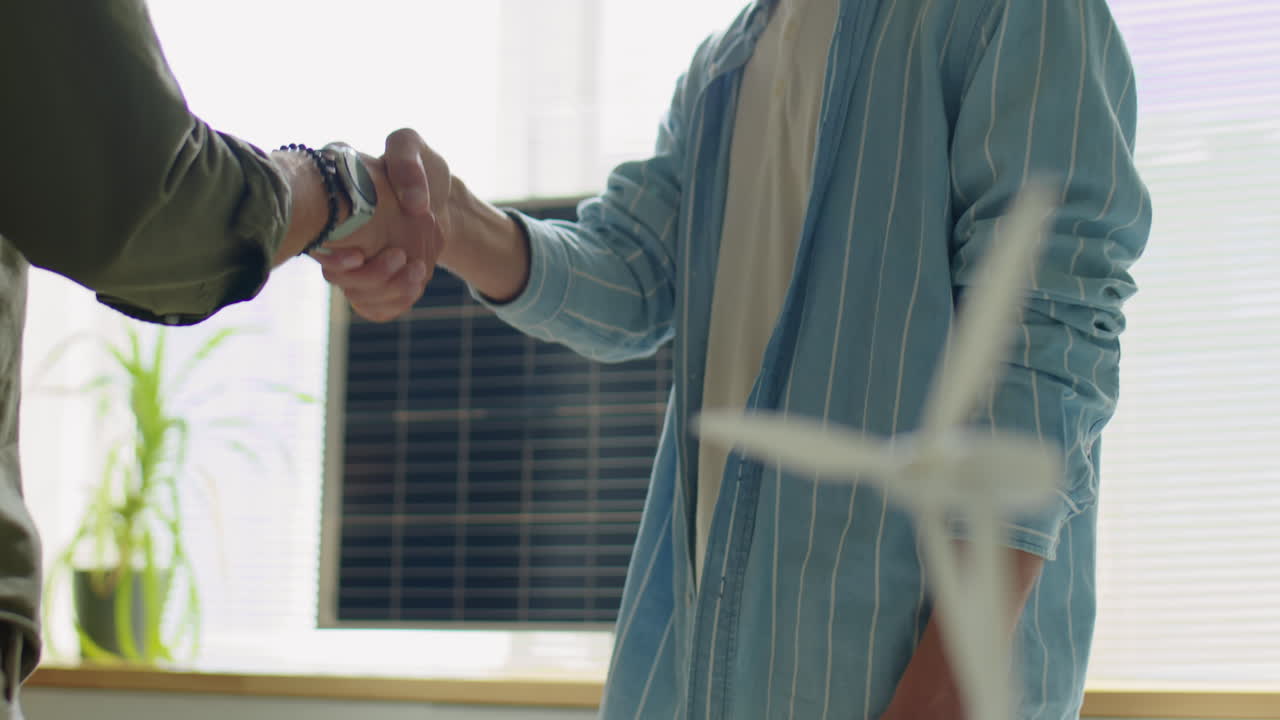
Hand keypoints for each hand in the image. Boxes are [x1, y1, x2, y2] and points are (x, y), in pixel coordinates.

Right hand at [318, 129, 453, 321]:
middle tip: (401, 257)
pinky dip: (395, 302)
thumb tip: (413, 202)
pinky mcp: (380, 280)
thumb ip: (405, 161)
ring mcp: (358, 263)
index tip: (357, 256)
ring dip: (387, 290)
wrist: (438, 189)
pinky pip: (375, 307)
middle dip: (371, 276)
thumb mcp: (409, 146)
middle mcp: (338, 237)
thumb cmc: (419, 164)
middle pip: (338, 277)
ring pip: (357, 295)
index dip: (334, 258)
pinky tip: (414, 284)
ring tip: (416, 270)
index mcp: (334, 207)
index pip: (319, 243)